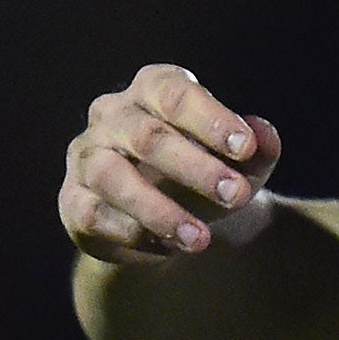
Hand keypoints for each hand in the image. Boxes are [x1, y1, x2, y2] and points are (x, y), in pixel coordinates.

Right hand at [60, 64, 281, 262]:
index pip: (174, 94)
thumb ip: (258, 149)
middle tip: (237, 196)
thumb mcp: (242, 163)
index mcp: (153, 90)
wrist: (175, 218)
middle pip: (147, 136)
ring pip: (112, 176)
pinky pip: (93, 214)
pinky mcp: (74, 200)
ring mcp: (87, 157)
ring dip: (159, 210)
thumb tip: (264, 135)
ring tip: (200, 240)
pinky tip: (166, 249)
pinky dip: (131, 233)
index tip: (246, 148)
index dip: (210, 119)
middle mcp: (113, 116)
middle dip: (195, 168)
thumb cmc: (210, 172)